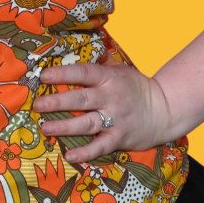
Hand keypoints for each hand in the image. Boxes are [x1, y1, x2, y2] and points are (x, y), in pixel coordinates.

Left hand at [33, 55, 173, 163]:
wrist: (165, 110)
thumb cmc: (137, 88)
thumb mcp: (121, 70)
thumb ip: (100, 64)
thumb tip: (78, 47)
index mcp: (109, 78)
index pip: (83, 73)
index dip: (63, 74)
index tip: (44, 76)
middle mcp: (111, 97)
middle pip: (81, 98)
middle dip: (57, 102)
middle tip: (37, 105)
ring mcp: (115, 119)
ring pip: (87, 123)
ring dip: (65, 126)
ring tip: (45, 127)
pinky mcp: (120, 137)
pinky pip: (100, 146)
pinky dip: (86, 152)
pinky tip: (70, 155)